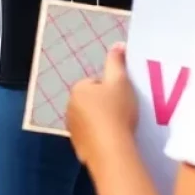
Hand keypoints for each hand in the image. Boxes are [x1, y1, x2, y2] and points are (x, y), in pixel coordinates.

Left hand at [67, 44, 137, 166]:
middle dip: (105, 106)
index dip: (111, 90)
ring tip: (122, 129)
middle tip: (124, 114)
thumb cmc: (116, 111)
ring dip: (102, 123)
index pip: (95, 83)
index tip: (123, 99)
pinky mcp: (78, 147)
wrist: (112, 150)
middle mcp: (69, 106)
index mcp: (78, 89)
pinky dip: (101, 139)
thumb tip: (118, 44)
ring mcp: (73, 128)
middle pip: (92, 102)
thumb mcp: (120, 82)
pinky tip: (115, 142)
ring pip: (91, 121)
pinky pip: (91, 138)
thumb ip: (117, 62)